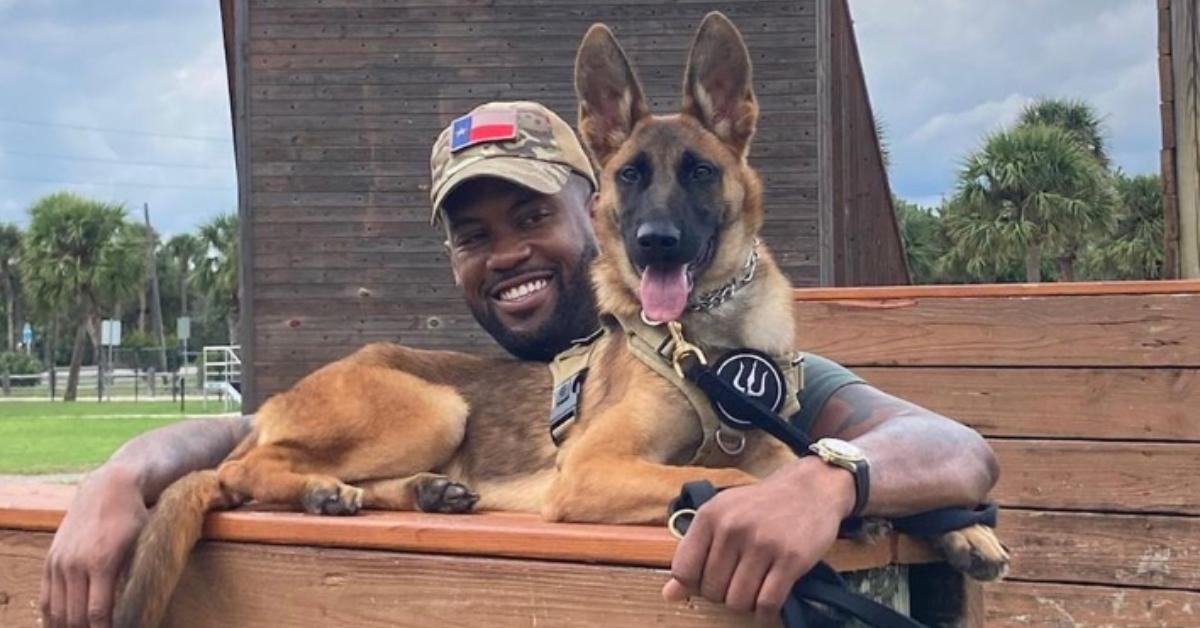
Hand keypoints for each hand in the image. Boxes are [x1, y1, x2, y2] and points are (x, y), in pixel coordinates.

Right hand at [41, 465, 148, 627]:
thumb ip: (134, 576)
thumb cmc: (134, 517)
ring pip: (57, 610)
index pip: (97, 613)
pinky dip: (52, 616)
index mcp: (102, 563)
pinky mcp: (51, 559)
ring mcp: (60, 562)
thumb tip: (136, 607)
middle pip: (75, 616)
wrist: (108, 488)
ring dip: (68, 627)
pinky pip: (46, 597)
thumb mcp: (142, 545)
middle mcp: (76, 565)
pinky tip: (61, 625)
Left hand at [662, 458, 855, 621]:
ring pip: (738, 601)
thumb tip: (669, 595)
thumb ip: (695, 553)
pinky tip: (767, 605)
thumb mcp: (722, 517)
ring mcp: (762, 544)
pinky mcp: (790, 559)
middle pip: (712, 590)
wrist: (810, 488)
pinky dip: (765, 613)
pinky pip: (767, 603)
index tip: (709, 579)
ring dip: (745, 604)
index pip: (683, 570)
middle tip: (738, 581)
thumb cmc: (761, 506)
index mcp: (710, 516)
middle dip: (723, 594)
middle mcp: (733, 528)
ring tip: (754, 589)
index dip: (694, 584)